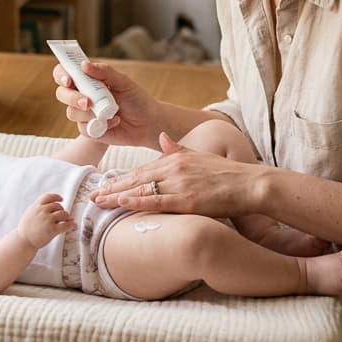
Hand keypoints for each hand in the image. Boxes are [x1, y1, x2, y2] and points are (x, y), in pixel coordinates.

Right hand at [16, 193, 74, 248]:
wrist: (23, 240)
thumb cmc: (25, 229)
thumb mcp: (29, 213)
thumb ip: (38, 208)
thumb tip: (51, 207)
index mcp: (36, 206)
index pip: (48, 197)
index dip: (56, 197)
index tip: (60, 199)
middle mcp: (42, 211)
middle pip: (57, 205)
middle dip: (61, 210)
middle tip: (62, 215)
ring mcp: (48, 219)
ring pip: (63, 214)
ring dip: (66, 217)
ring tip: (66, 220)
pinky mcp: (52, 229)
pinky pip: (66, 225)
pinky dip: (71, 225)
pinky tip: (72, 225)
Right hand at [52, 59, 160, 146]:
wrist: (147, 122)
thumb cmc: (135, 98)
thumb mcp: (123, 81)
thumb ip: (104, 72)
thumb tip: (83, 65)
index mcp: (87, 80)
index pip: (64, 74)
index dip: (61, 75)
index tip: (69, 80)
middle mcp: (82, 96)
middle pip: (62, 94)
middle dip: (71, 97)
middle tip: (87, 102)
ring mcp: (84, 114)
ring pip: (71, 112)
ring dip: (88, 113)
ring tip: (109, 112)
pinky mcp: (89, 130)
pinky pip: (83, 128)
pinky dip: (100, 125)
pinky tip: (114, 121)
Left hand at [89, 133, 257, 215]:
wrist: (250, 184)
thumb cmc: (228, 174)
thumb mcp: (200, 156)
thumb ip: (178, 148)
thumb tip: (163, 138)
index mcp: (175, 158)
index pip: (141, 169)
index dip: (120, 177)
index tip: (104, 183)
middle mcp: (173, 167)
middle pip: (135, 178)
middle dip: (111, 186)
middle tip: (91, 194)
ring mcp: (179, 183)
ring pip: (141, 189)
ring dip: (117, 196)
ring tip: (98, 201)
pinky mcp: (187, 199)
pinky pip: (156, 201)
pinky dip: (137, 202)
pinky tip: (121, 203)